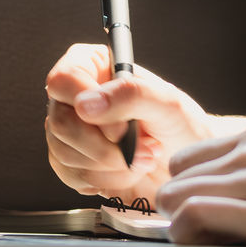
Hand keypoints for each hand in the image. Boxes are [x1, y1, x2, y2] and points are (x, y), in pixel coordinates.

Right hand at [44, 43, 217, 203]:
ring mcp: (70, 130)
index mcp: (96, 67)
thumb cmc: (181, 126)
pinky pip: (71, 176)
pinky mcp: (71, 162)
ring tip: (143, 157)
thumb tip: (86, 104)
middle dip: (105, 146)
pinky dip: (107, 180)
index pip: (64, 79)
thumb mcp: (168, 103)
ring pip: (64, 153)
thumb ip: (131, 95)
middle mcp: (77, 96)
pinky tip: (129, 171)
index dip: (87, 107)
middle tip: (142, 148)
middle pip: (60, 122)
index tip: (120, 129)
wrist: (185, 163)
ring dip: (112, 165)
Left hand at [157, 124, 245, 246]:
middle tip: (205, 235)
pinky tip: (212, 246)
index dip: (190, 190)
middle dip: (181, 208)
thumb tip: (225, 204)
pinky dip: (189, 234)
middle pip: (177, 176)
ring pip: (177, 194)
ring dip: (182, 225)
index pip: (191, 158)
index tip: (201, 216)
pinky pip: (193, 216)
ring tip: (212, 244)